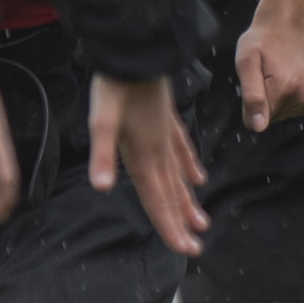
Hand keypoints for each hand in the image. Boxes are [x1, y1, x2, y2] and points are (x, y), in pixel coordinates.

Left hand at [91, 71, 209, 255]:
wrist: (136, 52)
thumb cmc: (115, 86)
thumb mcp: (101, 121)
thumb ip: (104, 155)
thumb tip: (101, 188)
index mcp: (144, 155)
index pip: (158, 199)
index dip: (170, 227)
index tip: (184, 251)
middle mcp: (160, 151)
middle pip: (172, 194)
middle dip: (181, 223)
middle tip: (194, 250)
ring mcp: (166, 136)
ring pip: (180, 177)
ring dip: (188, 201)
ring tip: (201, 222)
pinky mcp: (167, 122)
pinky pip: (182, 152)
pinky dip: (190, 167)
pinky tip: (198, 178)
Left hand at [235, 0, 303, 131]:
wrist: (291, 23)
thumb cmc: (264, 39)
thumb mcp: (246, 61)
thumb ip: (251, 96)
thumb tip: (257, 127)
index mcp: (285, 88)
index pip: (256, 120)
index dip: (250, 102)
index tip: (256, 80)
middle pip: (272, 118)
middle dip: (266, 100)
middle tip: (268, 73)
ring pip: (286, 114)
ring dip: (280, 98)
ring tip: (281, 72)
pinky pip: (299, 109)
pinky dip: (293, 97)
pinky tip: (293, 77)